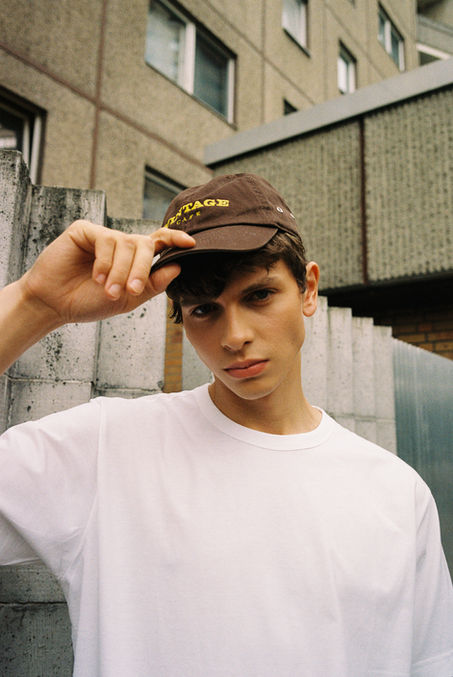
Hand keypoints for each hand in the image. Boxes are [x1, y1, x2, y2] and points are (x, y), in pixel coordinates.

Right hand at [19, 220, 194, 324]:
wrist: (55, 305)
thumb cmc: (89, 302)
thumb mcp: (128, 299)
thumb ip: (153, 284)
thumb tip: (177, 268)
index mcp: (134, 258)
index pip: (159, 242)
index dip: (175, 239)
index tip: (191, 243)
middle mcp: (120, 243)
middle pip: (144, 245)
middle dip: (141, 269)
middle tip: (131, 291)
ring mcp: (102, 235)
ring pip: (126, 244)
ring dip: (120, 272)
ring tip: (109, 291)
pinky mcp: (84, 230)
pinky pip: (105, 241)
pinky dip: (104, 262)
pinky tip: (96, 277)